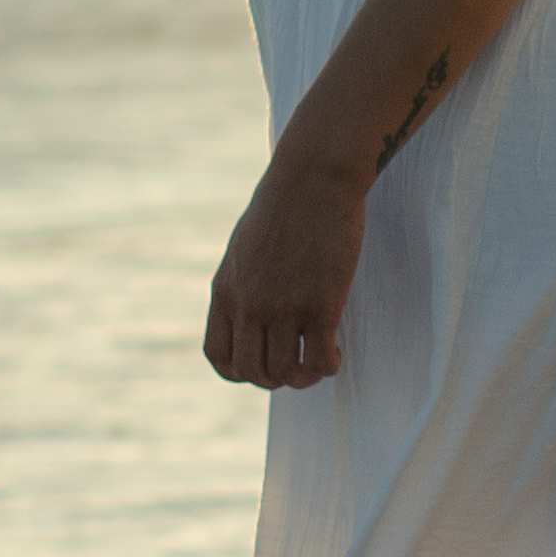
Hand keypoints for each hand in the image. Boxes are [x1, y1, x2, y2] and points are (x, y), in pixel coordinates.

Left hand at [204, 148, 370, 388]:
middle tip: (297, 363)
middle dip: (274, 378)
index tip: (263, 362)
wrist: (313, 177)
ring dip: (304, 377)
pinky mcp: (320, 305)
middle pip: (251, 372)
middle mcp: (249, 305)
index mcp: (226, 291)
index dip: (240, 372)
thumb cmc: (284, 204)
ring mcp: (283, 307)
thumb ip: (243, 282)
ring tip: (320, 360)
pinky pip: (320, 360)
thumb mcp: (244, 247)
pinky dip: (328, 366)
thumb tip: (253, 310)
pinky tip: (337, 351)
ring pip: (285, 373)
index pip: (218, 355)